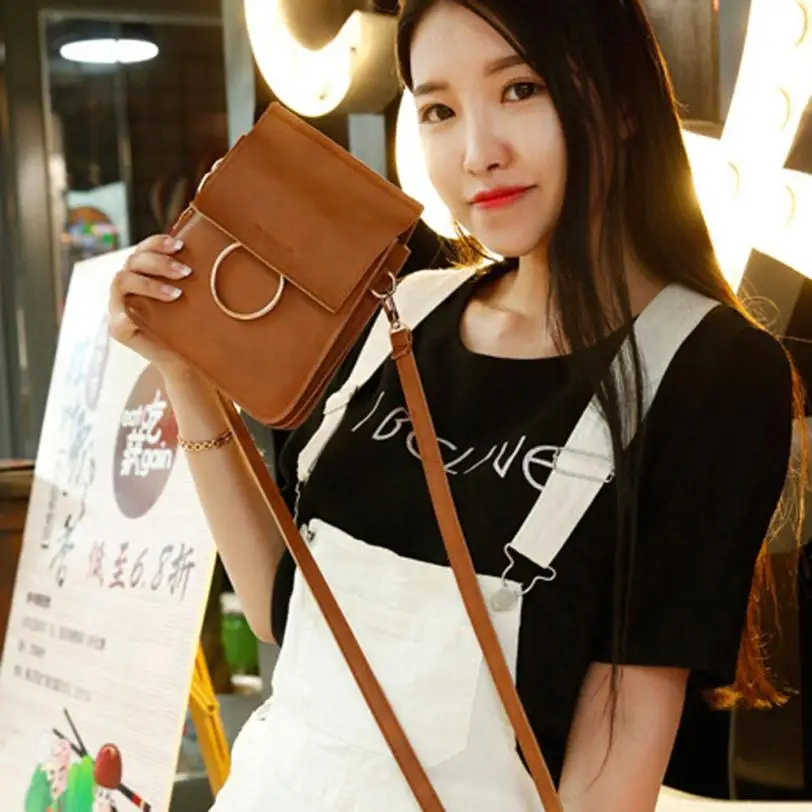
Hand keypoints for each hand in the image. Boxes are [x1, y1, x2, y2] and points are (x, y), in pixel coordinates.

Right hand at [108, 234, 195, 379]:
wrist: (184, 358)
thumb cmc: (189, 323)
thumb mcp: (193, 296)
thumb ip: (191, 277)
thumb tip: (219, 252)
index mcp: (142, 272)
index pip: (143, 249)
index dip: (157, 243)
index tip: (180, 245)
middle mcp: (126, 285)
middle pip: (133, 261)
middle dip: (160, 262)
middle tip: (186, 272)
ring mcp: (118, 306)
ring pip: (122, 281)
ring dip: (149, 284)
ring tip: (176, 294)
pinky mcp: (118, 329)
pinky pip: (118, 320)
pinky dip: (127, 317)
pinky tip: (140, 318)